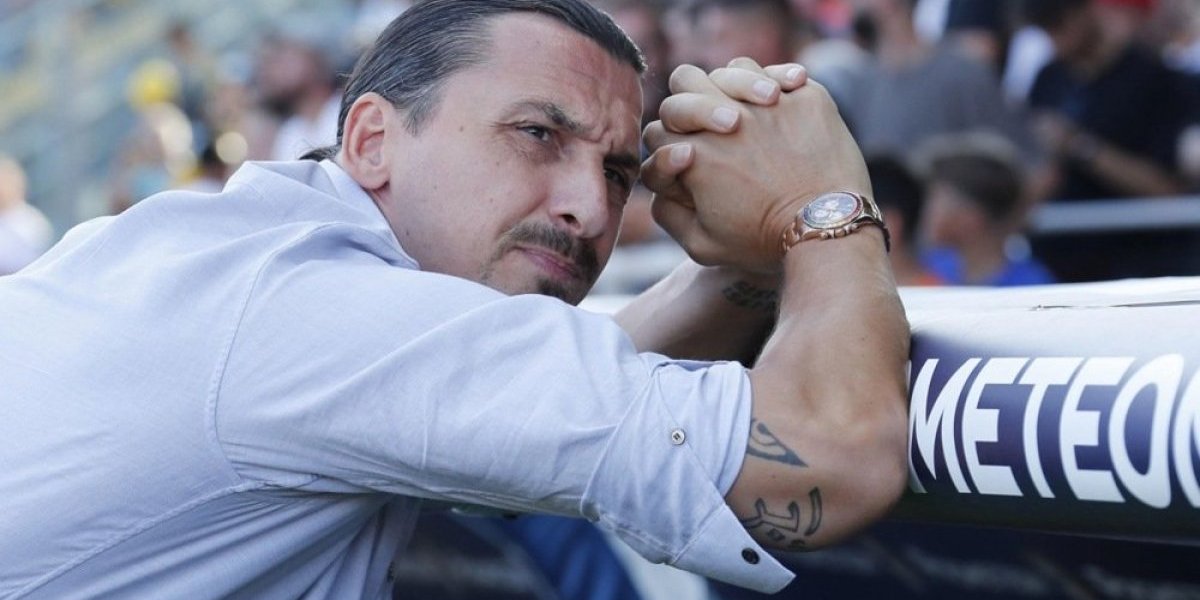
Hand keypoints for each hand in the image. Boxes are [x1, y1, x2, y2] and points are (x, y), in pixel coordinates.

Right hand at [643, 62, 870, 273]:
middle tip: (716, 125)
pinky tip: (780, 98)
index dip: (667, 145)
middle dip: (689, 101)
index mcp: (694, 155)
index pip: (658, 129)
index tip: (689, 161)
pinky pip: (779, 73)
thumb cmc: (764, 243)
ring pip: (731, 69)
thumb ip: (668, 213)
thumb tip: (659, 173)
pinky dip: (777, 81)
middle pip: (684, 82)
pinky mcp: (807, 98)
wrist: (828, 229)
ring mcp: (766, 105)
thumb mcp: (703, 246)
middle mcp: (724, 121)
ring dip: (731, 85)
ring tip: (750, 107)